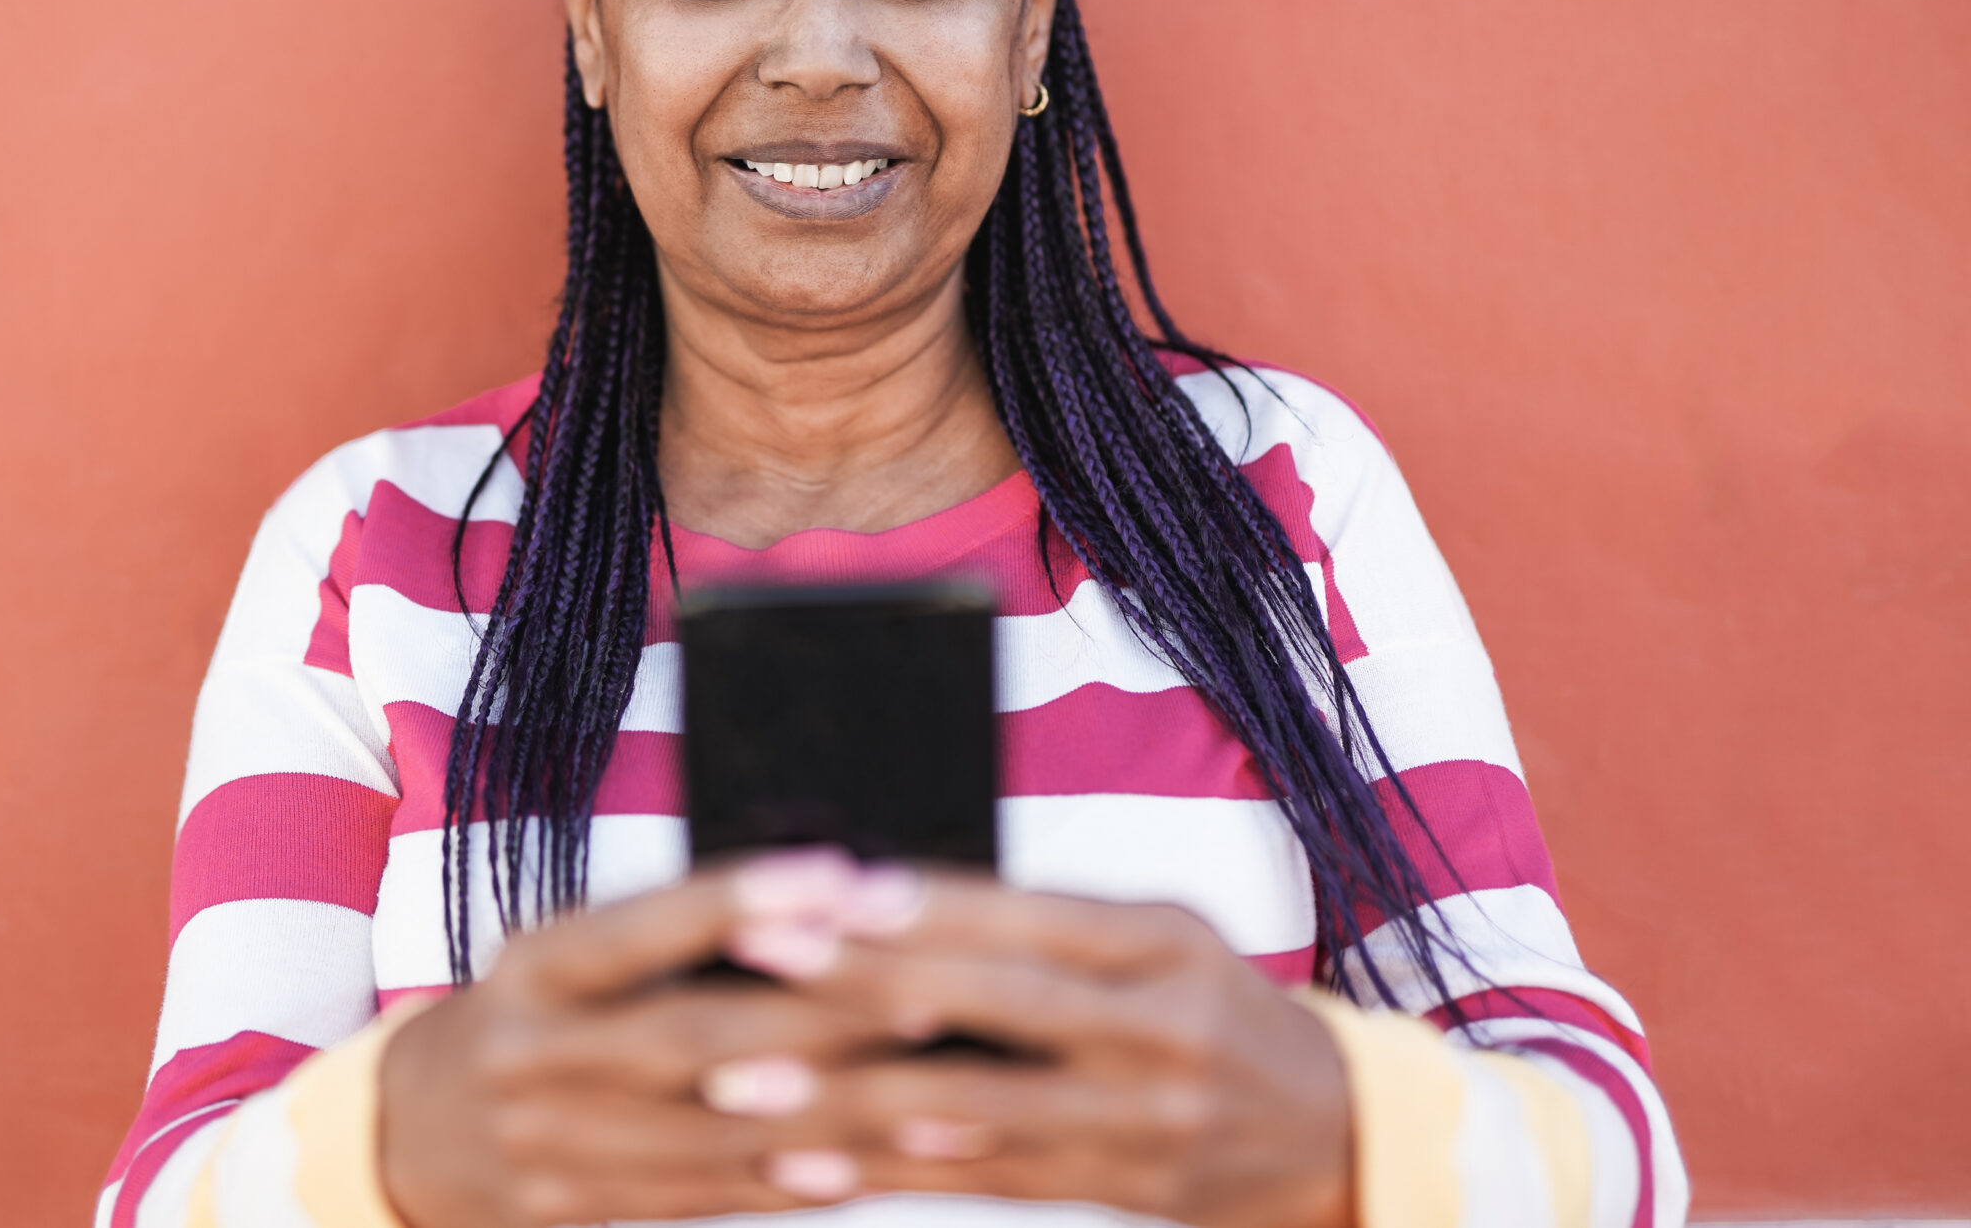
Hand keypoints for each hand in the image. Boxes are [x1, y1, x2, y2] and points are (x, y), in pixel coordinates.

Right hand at [378, 861, 911, 1227]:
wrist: (409, 1130)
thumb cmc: (536, 1011)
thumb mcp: (572, 953)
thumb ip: (673, 935)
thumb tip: (827, 894)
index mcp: (536, 963)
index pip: (642, 925)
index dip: (739, 902)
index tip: (840, 876)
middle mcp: (534, 1050)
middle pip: (687, 1037)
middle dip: (813, 1018)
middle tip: (925, 995)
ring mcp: (547, 1141)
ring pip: (704, 1131)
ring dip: (825, 1115)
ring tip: (926, 1094)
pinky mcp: (571, 1210)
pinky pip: (694, 1197)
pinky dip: (779, 1181)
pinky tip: (858, 1168)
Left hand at [716, 863, 1355, 1227]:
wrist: (1335, 1134)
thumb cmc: (1213, 1006)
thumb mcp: (1162, 936)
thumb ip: (1049, 923)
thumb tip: (890, 895)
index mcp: (1161, 941)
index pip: (1026, 914)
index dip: (920, 904)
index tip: (822, 889)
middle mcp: (1157, 1028)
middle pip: (994, 1002)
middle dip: (863, 981)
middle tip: (757, 959)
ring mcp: (1140, 1120)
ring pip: (974, 1106)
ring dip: (849, 1096)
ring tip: (745, 1082)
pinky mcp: (1118, 1190)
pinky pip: (985, 1183)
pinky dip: (888, 1172)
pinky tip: (804, 1166)